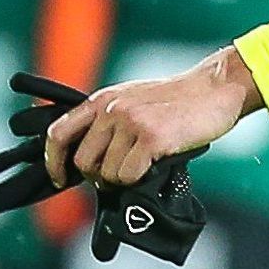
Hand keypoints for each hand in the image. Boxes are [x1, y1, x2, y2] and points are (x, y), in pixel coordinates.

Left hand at [46, 48, 259, 188]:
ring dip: (121, 179)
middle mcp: (111, 109)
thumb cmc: (176, 102)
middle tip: (118, 175)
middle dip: (97, 176)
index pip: (59, 133)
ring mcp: (131, 122)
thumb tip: (88, 160)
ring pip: (107, 173)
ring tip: (142, 166)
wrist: (214, 89)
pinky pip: (129, 176)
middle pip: (83, 162)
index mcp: (102, 100)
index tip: (60, 178)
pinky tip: (154, 165)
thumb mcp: (132, 100)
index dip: (53, 161)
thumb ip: (107, 121)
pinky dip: (139, 179)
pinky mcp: (152, 138)